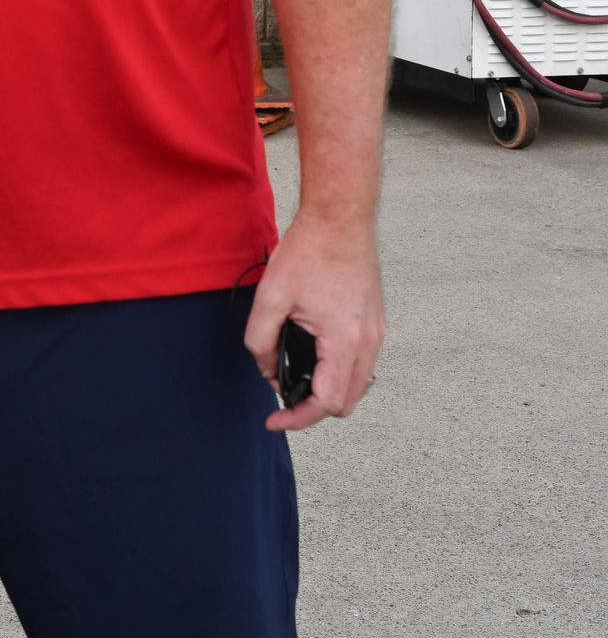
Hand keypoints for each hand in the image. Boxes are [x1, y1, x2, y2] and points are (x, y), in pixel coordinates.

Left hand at [244, 212, 384, 433]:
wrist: (340, 218)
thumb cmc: (309, 251)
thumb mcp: (271, 296)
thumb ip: (260, 340)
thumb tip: (267, 370)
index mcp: (345, 341)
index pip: (326, 402)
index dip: (297, 418)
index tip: (274, 420)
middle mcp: (369, 343)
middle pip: (345, 401)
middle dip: (312, 407)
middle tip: (281, 394)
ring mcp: (377, 333)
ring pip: (356, 385)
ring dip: (327, 388)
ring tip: (294, 374)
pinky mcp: (376, 323)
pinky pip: (361, 362)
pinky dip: (338, 370)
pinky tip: (314, 355)